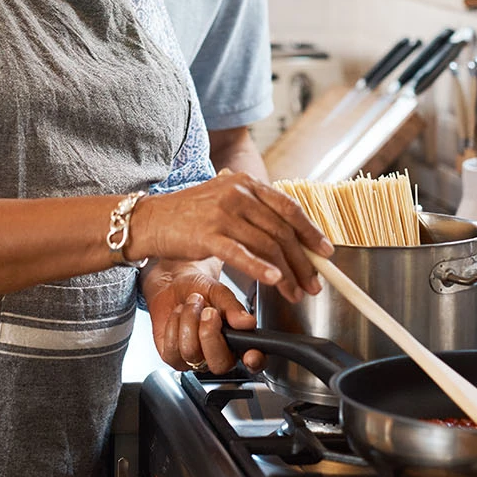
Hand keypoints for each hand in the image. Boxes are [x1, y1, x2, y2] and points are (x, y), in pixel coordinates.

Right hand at [126, 171, 332, 302]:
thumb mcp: (224, 200)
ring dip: (287, 274)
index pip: (288, 207)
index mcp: (245, 183)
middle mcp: (238, 193)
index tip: (326, 252)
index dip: (311, 231)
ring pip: (267, 245)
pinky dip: (262, 269)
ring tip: (296, 293)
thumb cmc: (188, 215)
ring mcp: (223, 212)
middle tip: (314, 284)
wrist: (150, 220)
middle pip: (282, 230)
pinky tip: (274, 282)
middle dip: (304, 261)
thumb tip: (289, 233)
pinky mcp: (208, 234)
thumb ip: (253, 209)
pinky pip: (242, 254)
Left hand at [144, 258, 264, 372]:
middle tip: (208, 311)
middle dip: (210, 334)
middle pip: (219, 364)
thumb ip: (234, 308)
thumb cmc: (200, 290)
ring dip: (190, 321)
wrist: (175, 283)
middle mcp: (219, 355)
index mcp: (238, 341)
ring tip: (192, 304)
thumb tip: (248, 322)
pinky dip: (174, 325)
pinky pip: (172, 350)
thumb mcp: (219, 293)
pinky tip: (179, 314)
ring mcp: (196, 359)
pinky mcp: (173, 358)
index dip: (254, 361)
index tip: (250, 355)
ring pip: (192, 353)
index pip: (254, 361)